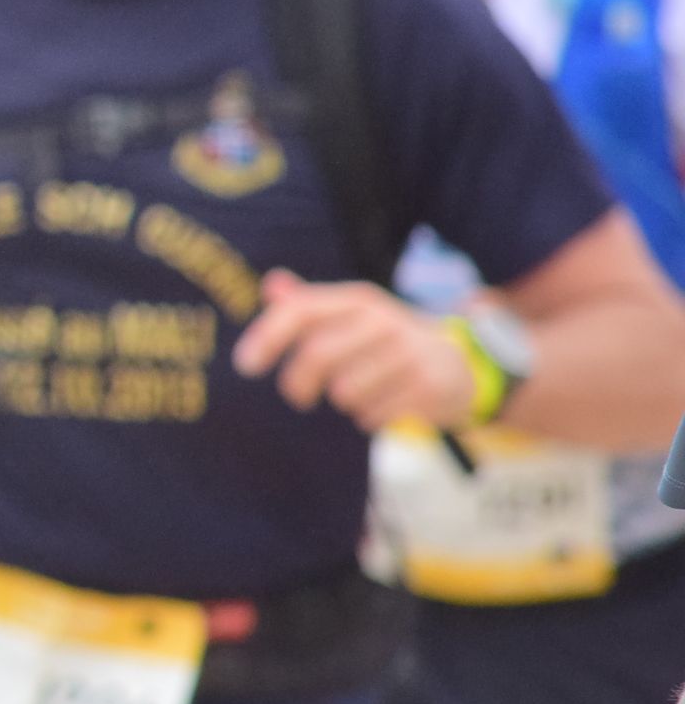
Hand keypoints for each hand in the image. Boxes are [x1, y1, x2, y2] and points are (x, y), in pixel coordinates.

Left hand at [230, 270, 478, 434]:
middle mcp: (383, 320)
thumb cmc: (384, 343)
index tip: (245, 366)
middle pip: (318, 354)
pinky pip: (374, 414)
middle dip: (298, 383)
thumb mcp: (350, 317)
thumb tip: (271, 285)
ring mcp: (410, 353)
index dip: (267, 337)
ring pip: (346, 391)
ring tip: (358, 394)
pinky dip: (369, 418)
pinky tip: (384, 406)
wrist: (458, 365)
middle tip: (298, 397)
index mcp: (357, 301)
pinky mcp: (429, 387)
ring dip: (342, 402)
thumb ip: (308, 305)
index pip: (301, 311)